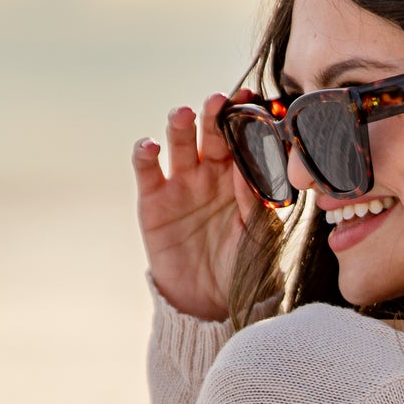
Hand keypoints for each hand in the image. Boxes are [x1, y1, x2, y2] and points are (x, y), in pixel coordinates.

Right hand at [134, 94, 267, 321]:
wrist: (209, 302)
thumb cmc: (242, 267)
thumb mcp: (258, 237)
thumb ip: (256, 204)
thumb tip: (252, 170)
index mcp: (240, 177)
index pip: (243, 140)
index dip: (247, 120)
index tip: (254, 100)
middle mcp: (210, 173)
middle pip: (210, 134)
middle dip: (214, 115)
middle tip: (219, 100)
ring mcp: (181, 183)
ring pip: (179, 143)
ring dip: (179, 125)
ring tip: (183, 114)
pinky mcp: (153, 199)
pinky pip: (147, 169)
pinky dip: (145, 153)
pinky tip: (151, 145)